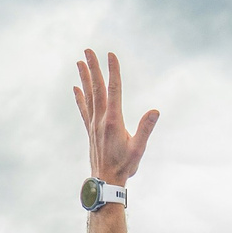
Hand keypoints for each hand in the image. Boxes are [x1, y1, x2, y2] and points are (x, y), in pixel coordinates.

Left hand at [73, 50, 158, 185]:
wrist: (105, 182)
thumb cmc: (125, 166)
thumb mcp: (139, 149)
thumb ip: (146, 129)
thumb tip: (155, 111)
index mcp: (114, 121)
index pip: (114, 90)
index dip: (113, 71)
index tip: (111, 55)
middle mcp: (101, 119)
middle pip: (97, 88)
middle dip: (93, 67)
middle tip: (88, 50)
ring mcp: (94, 124)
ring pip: (88, 95)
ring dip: (84, 78)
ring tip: (80, 62)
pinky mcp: (91, 130)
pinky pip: (84, 109)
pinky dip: (80, 97)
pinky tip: (76, 87)